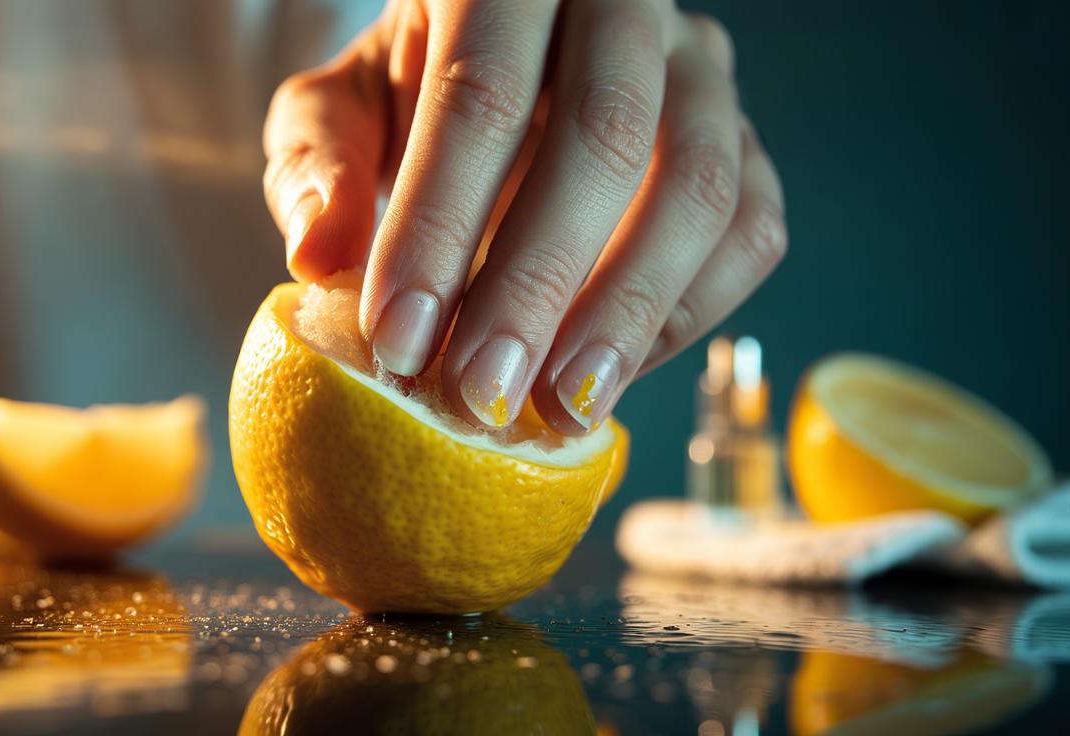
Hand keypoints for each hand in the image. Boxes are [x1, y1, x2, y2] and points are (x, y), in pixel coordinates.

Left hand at [264, 0, 785, 433]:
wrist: (499, 81)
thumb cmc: (407, 101)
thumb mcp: (336, 115)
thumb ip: (318, 169)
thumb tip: (321, 256)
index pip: (483, 94)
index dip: (437, 226)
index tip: (399, 341)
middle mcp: (624, 6)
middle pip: (609, 136)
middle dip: (539, 283)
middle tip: (481, 392)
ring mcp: (700, 71)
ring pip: (701, 188)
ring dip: (628, 313)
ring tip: (556, 404)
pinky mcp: (743, 144)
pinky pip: (751, 232)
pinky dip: (686, 316)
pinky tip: (609, 372)